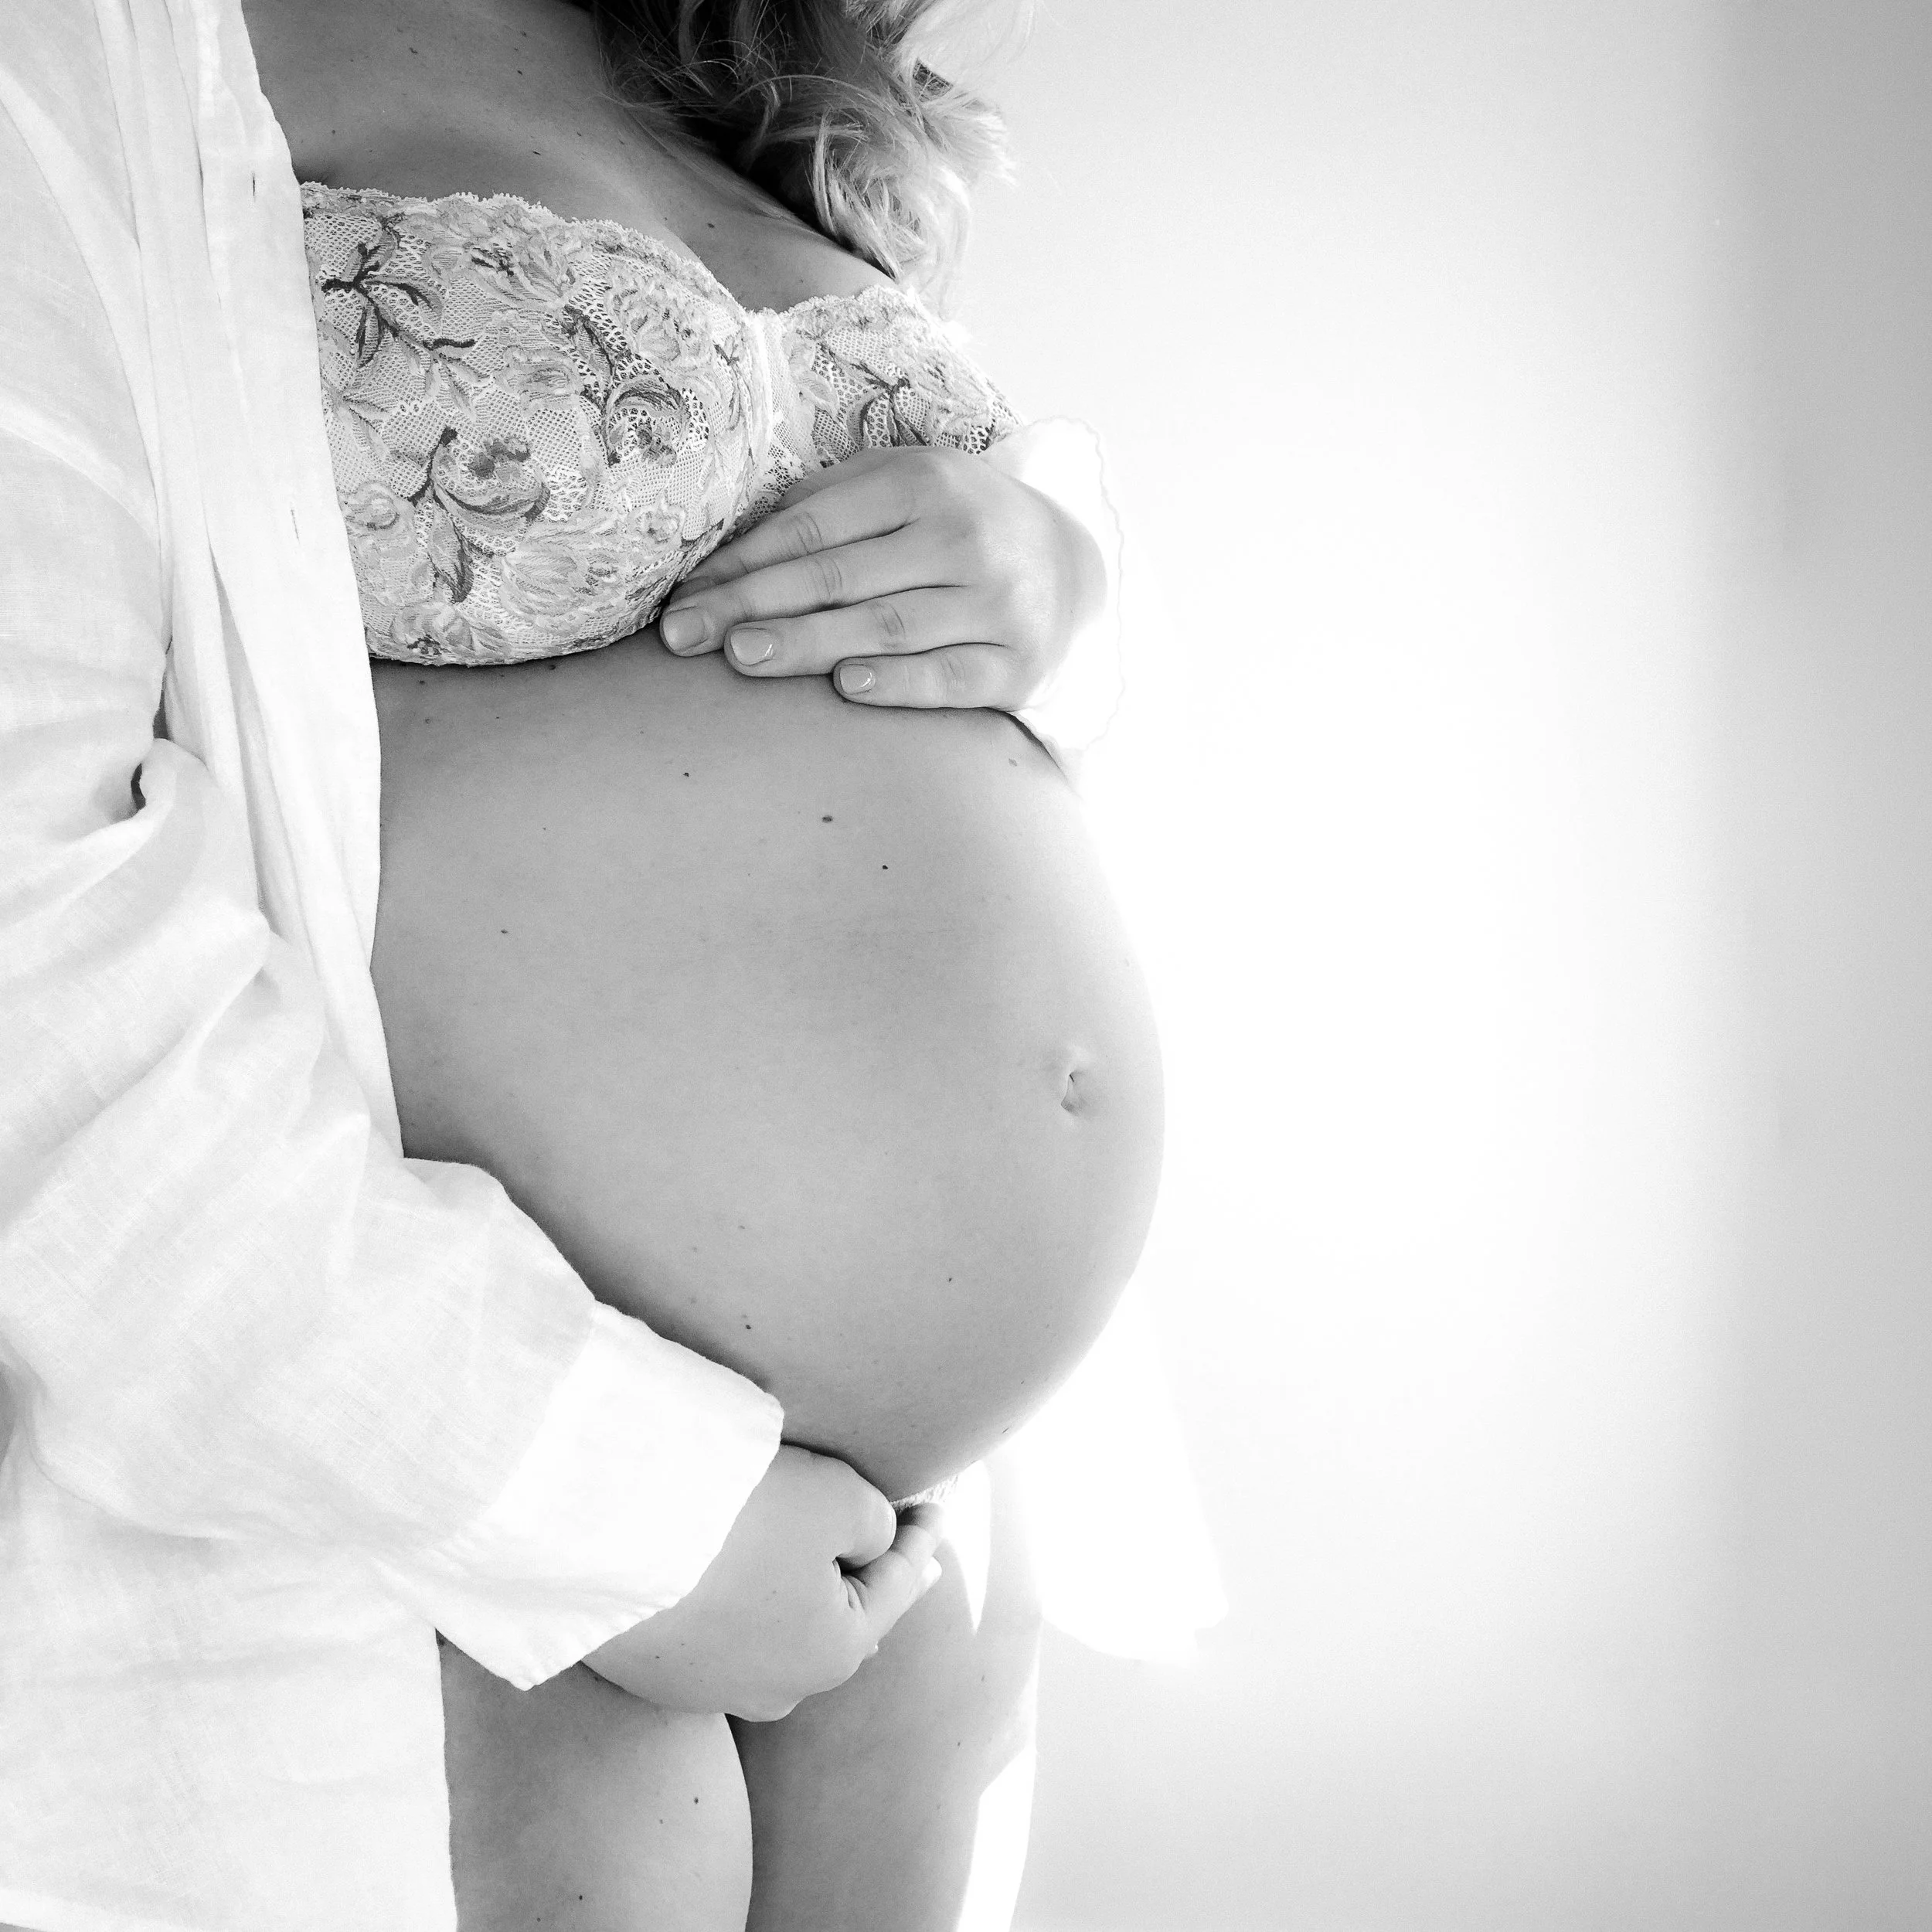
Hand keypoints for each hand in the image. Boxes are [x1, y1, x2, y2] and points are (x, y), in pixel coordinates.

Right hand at [581, 1445, 943, 1720]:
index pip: (896, 1584)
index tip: (939, 1506)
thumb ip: (872, 1522)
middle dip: (860, 1574)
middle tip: (886, 1535)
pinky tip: (729, 1568)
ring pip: (775, 1630)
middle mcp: (776, 1690)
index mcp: (835, 1653)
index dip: (921, 1538)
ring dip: (793, 1588)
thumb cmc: (738, 1516)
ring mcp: (707, 1688)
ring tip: (805, 1547)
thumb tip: (869, 1540)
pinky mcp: (649, 1670)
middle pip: (837, 1619)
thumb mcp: (837, 1497)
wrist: (603, 1534)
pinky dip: (734, 1597)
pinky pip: (715, 1629)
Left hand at [655, 445, 1104, 712]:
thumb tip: (730, 545)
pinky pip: (947, 676)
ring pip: (887, 627)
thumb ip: (824, 505)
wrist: (1069, 565)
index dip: (744, 563)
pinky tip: (845, 686)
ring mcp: (994, 602)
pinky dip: (897, 683)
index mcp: (922, 483)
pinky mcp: (1016, 662)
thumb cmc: (954, 524)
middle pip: (839, 577)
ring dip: (810, 644)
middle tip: (688, 635)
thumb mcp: (900, 487)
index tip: (686, 596)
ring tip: (743, 657)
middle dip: (754, 606)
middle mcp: (962, 537)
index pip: (814, 528)